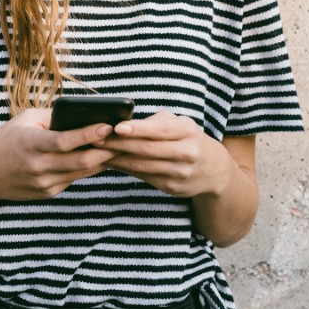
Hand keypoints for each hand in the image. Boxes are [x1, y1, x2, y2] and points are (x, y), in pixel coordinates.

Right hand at [0, 108, 117, 200]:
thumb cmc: (5, 140)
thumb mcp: (24, 120)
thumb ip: (51, 117)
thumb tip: (79, 114)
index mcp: (31, 143)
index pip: (65, 140)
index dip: (89, 134)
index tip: (108, 126)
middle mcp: (39, 166)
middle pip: (81, 160)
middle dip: (107, 150)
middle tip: (124, 139)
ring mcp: (44, 182)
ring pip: (82, 171)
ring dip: (102, 161)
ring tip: (118, 148)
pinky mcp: (48, 192)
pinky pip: (74, 179)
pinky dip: (87, 168)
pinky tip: (98, 159)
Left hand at [96, 112, 236, 197]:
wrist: (213, 169)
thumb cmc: (188, 138)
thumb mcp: (180, 123)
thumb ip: (155, 121)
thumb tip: (123, 124)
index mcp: (188, 131)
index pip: (160, 130)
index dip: (137, 129)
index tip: (116, 127)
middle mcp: (186, 153)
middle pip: (146, 149)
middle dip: (118, 144)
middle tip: (95, 138)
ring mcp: (180, 173)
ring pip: (141, 165)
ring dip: (116, 158)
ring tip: (97, 149)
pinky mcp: (172, 188)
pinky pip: (142, 177)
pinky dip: (124, 168)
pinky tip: (110, 161)